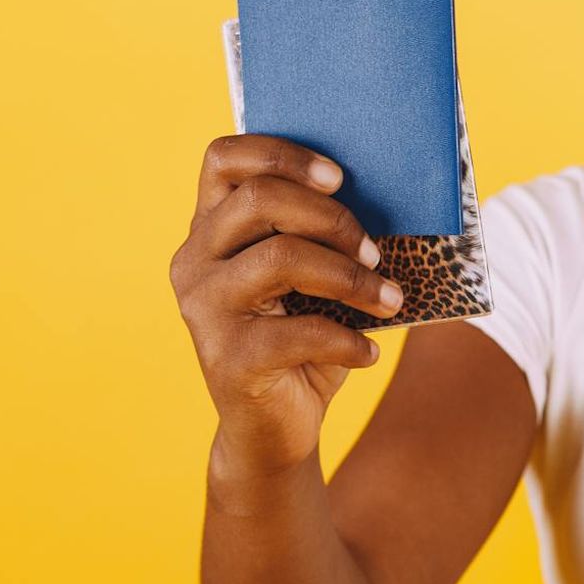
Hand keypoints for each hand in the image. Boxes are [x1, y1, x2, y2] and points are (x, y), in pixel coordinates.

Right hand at [169, 133, 403, 478]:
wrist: (275, 430)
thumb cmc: (302, 341)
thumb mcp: (312, 279)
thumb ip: (321, 235)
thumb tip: (386, 192)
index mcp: (211, 229)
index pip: (224, 159)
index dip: (283, 154)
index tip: (340, 177)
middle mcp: (195, 260)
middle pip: (259, 199)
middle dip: (333, 218)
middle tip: (375, 251)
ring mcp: (203, 308)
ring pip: (281, 257)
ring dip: (351, 277)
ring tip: (388, 299)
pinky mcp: (226, 357)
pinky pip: (299, 331)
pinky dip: (348, 341)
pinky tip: (369, 354)